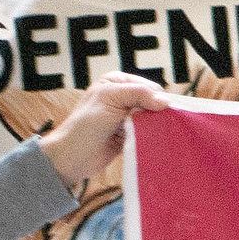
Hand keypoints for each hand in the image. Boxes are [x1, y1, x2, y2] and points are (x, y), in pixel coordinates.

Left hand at [41, 73, 169, 187]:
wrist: (72, 157)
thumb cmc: (86, 124)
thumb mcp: (112, 99)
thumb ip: (139, 94)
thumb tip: (166, 101)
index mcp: (117, 82)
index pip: (148, 86)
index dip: (156, 97)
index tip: (159, 111)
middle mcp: (123, 97)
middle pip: (153, 102)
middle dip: (156, 112)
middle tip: (157, 124)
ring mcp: (127, 117)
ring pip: (153, 118)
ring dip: (155, 125)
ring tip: (154, 133)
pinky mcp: (130, 134)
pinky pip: (149, 132)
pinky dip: (151, 136)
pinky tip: (151, 141)